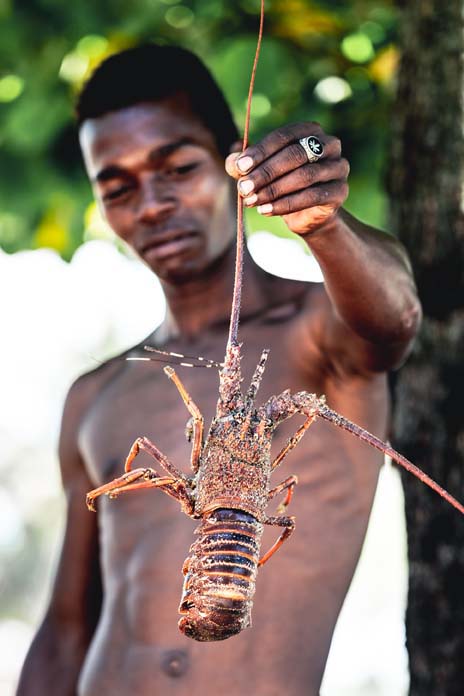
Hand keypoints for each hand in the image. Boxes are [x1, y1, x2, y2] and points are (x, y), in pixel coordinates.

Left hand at [225, 123, 348, 234]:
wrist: (306, 215)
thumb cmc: (281, 185)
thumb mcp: (259, 173)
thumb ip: (244, 165)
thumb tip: (233, 162)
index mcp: (310, 131)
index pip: (284, 136)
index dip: (260, 152)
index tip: (239, 168)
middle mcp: (330, 144)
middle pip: (295, 155)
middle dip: (266, 172)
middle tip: (244, 188)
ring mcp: (339, 167)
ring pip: (304, 176)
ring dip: (273, 190)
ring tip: (251, 202)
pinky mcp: (340, 191)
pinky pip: (312, 197)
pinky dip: (286, 205)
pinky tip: (266, 211)